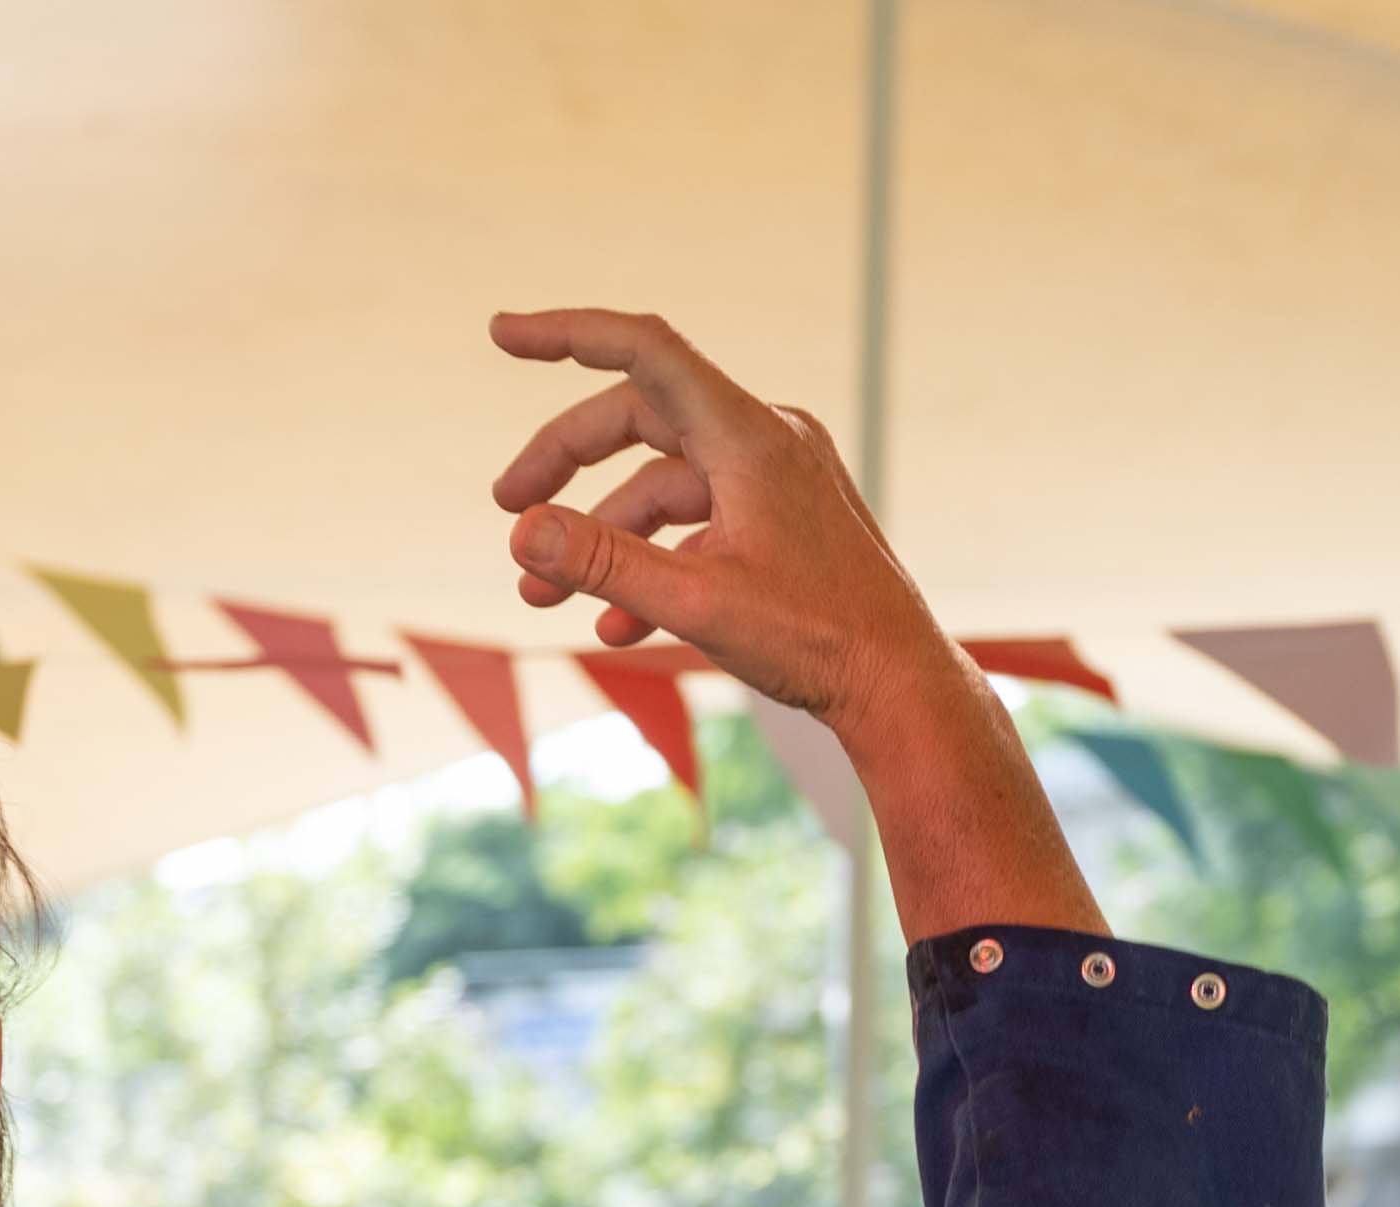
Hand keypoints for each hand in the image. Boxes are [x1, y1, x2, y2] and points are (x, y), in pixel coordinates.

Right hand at [489, 306, 960, 725]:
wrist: (896, 681)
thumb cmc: (815, 639)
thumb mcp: (695, 601)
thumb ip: (603, 563)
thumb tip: (523, 534)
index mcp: (749, 437)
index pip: (644, 352)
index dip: (568, 334)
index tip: (502, 333)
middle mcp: (764, 440)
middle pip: (639, 418)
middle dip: (565, 463)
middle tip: (508, 512)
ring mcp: (773, 478)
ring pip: (661, 480)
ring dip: (599, 533)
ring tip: (541, 595)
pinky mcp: (778, 518)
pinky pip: (695, 521)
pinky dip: (648, 560)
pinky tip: (614, 625)